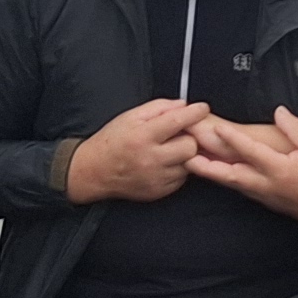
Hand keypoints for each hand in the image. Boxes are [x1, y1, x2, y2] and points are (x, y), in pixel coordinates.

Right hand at [67, 97, 211, 202]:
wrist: (95, 171)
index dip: (194, 113)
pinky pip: (181, 178)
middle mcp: (151, 159)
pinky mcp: (159, 191)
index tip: (202, 108)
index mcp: (142, 136)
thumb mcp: (130, 116)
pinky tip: (165, 162)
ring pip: (189, 164)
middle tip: (180, 133)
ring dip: (184, 154)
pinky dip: (178, 168)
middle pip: (190, 146)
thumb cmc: (112, 141)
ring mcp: (156, 178)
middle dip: (189, 137)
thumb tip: (183, 105)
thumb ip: (158, 107)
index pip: (177, 122)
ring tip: (170, 148)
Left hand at [189, 106, 297, 229]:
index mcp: (281, 170)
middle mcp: (269, 185)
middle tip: (185, 157)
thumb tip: (278, 111)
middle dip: (207, 166)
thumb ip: (295, 129)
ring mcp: (266, 195)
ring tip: (191, 164)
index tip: (215, 127)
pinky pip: (240, 189)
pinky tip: (214, 173)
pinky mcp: (266, 201)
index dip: (232, 139)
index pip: (251, 152)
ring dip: (212, 174)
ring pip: (233, 184)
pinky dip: (225, 180)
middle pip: (231, 175)